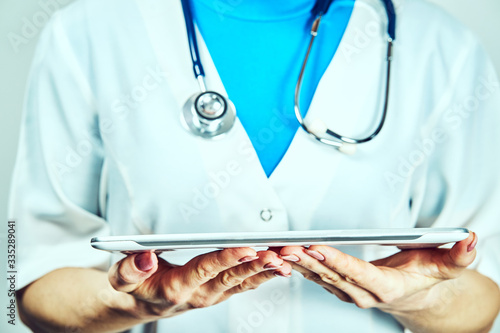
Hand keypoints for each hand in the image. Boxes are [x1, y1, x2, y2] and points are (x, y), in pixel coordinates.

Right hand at [108, 248, 291, 319]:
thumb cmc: (135, 286)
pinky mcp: (221, 292)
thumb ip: (129, 269)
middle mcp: (200, 294)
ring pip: (244, 282)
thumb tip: (145, 258)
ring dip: (267, 269)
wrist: (143, 304)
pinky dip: (264, 273)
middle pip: (233, 277)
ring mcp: (213, 295)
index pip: (206, 270)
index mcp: (177, 287)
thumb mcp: (120, 278)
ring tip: (288, 258)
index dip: (228, 259)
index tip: (248, 248)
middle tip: (280, 253)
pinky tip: (279, 264)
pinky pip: (246, 284)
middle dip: (258, 264)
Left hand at [279, 232, 476, 312]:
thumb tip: (468, 238)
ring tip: (277, 248)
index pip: (358, 273)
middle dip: (306, 259)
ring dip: (295, 262)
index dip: (338, 261)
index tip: (319, 248)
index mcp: (385, 287)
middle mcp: (362, 292)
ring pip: (317, 275)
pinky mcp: (337, 285)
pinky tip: (282, 253)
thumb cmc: (425, 277)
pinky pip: (313, 274)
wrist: (414, 296)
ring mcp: (347, 291)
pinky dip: (297, 263)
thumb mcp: (447, 266)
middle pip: (330, 274)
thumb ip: (458, 255)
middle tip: (287, 246)